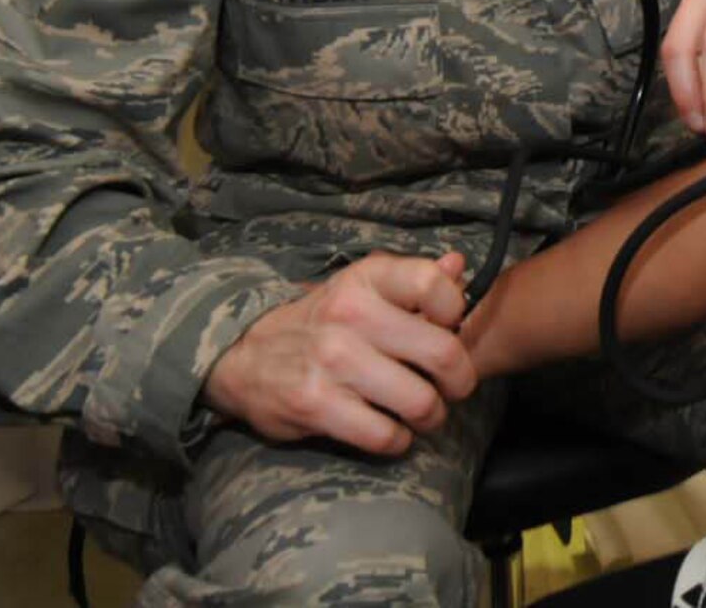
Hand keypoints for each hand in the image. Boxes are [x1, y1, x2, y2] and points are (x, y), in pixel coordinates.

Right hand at [202, 250, 476, 456]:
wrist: (245, 356)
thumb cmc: (323, 321)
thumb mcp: (364, 288)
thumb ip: (417, 278)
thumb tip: (460, 265)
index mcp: (367, 278)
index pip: (436, 287)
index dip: (456, 314)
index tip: (448, 330)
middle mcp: (351, 314)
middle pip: (443, 353)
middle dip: (460, 380)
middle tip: (453, 387)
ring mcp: (332, 361)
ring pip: (420, 402)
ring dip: (433, 416)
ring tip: (424, 412)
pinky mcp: (316, 404)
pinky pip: (386, 435)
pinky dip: (398, 441)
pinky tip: (392, 431)